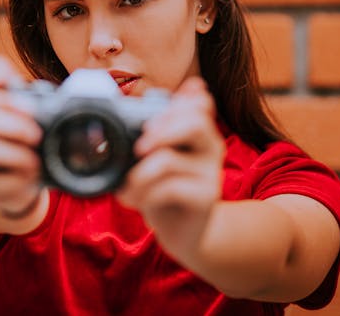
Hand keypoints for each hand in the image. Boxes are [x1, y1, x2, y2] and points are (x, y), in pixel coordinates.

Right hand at [0, 56, 43, 230]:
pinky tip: (30, 177)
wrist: (5, 181)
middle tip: (38, 135)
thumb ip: (4, 84)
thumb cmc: (10, 137)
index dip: (4, 101)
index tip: (32, 109)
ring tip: (36, 159)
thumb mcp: (10, 110)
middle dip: (14, 127)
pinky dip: (14, 179)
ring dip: (14, 153)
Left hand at [116, 77, 224, 258]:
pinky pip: (168, 188)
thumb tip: (150, 108)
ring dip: (138, 176)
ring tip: (127, 188)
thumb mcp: (159, 159)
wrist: (184, 234)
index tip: (147, 123)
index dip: (175, 105)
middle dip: (159, 132)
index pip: (199, 104)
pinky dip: (144, 195)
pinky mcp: (206, 198)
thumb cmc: (166, 190)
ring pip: (169, 159)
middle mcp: (211, 148)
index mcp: (201, 133)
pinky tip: (136, 202)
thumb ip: (158, 132)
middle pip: (195, 123)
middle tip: (138, 149)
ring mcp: (211, 173)